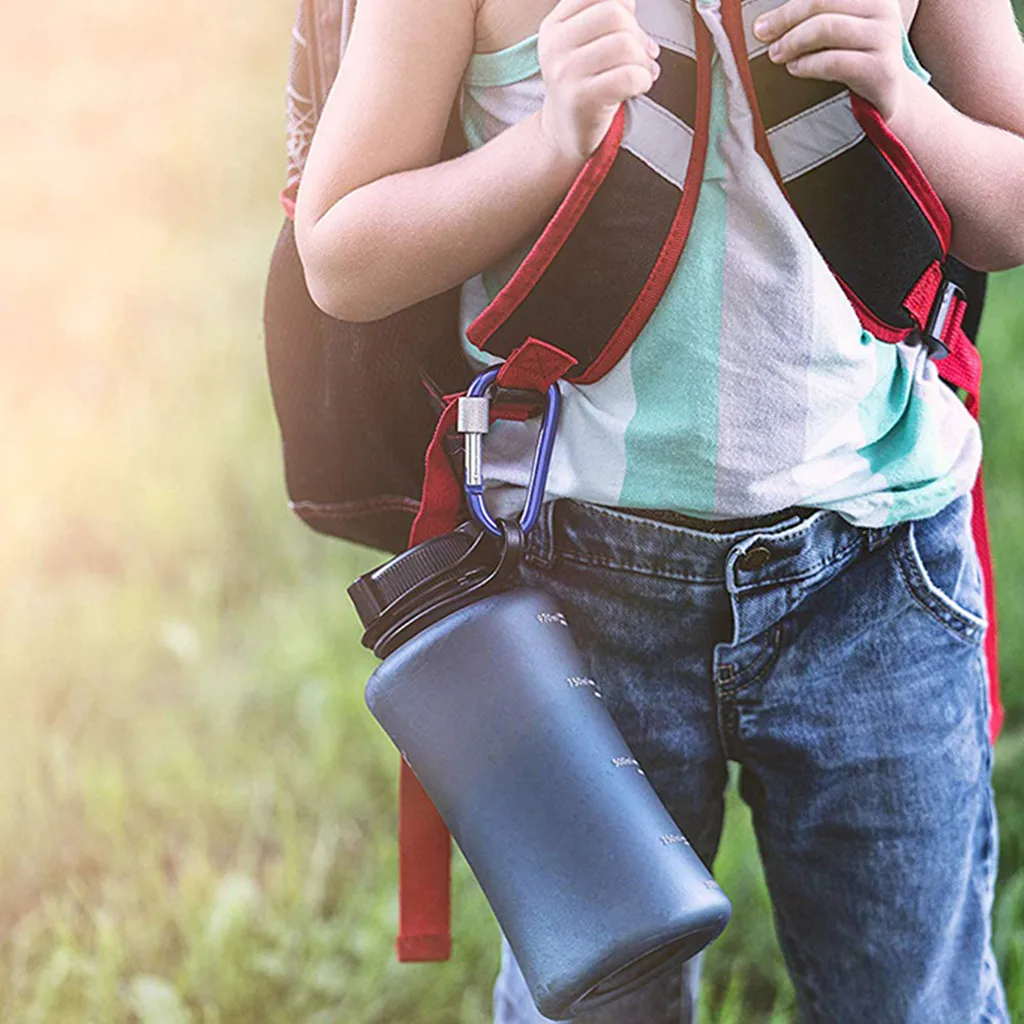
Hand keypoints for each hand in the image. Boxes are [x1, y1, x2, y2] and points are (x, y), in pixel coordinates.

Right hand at [538, 0, 661, 162]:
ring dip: (643, 59)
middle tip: (641, 54)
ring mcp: (565, 73)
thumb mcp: (582, 44)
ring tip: (640, 72)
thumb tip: (633, 6)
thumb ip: (603, 18)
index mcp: (554, 25)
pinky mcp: (581, 99)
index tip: (628, 28)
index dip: (625, 6)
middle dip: (637, 33)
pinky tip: (638, 87)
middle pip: (615, 14)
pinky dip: (644, 79)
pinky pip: (628, 76)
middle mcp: (555, 46)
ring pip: (624, 44)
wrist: (564, 133)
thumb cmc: (584, 84)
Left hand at [752, 0, 911, 122]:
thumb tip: (765, 23)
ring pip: (827, 27)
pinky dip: (808, 64)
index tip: (762, 24)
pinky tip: (794, 68)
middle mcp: (882, 7)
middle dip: (785, 20)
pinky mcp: (881, 68)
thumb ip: (812, 16)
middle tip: (763, 37)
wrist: (888, 91)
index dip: (789, 7)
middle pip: (822, 1)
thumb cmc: (853, 54)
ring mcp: (885, 36)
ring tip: (777, 54)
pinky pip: (834, 60)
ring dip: (794, 41)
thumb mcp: (837, 26)